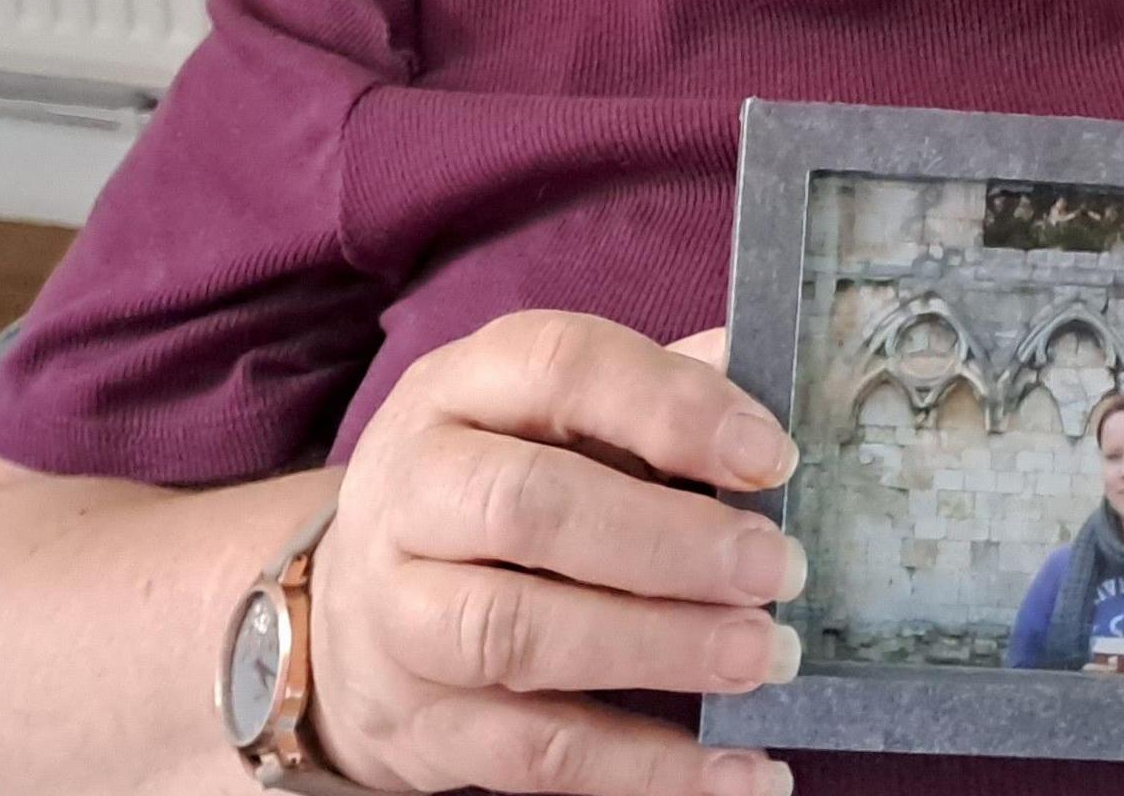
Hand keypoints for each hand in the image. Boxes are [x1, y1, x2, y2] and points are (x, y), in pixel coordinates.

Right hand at [307, 313, 808, 795]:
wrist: (345, 624)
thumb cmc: (492, 497)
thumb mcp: (546, 423)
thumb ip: (651, 399)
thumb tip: (777, 381)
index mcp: (457, 392)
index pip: (556, 367)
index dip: (669, 407)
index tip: (772, 457)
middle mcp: (411, 493)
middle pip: (529, 506)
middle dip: (669, 540)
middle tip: (777, 569)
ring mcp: (401, 617)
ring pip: (521, 632)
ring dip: (659, 647)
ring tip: (765, 656)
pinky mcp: (422, 728)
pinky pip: (538, 755)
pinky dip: (648, 771)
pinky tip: (742, 772)